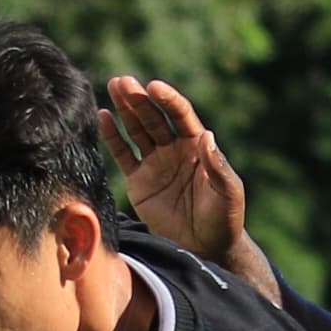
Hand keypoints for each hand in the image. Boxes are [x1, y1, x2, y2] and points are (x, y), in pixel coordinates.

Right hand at [101, 78, 255, 273]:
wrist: (205, 249)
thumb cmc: (224, 220)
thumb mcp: (228, 193)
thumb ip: (217, 166)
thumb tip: (207, 135)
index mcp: (197, 146)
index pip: (180, 115)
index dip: (168, 100)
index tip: (154, 87)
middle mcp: (174, 149)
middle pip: (154, 118)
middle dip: (139, 99)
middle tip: (123, 81)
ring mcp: (155, 163)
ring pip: (136, 130)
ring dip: (124, 109)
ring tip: (112, 87)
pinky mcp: (138, 182)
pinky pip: (123, 155)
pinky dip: (112, 137)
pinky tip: (103, 116)